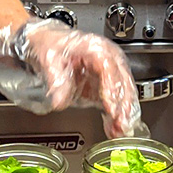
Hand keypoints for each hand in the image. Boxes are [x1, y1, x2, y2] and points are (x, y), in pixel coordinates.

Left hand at [0, 19, 143, 137]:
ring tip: (119, 131)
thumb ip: (56, 80)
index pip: (109, 69)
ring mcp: (109, 73)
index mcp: (95, 48)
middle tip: (122, 124)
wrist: (47, 42)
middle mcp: (108, 59)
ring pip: (124, 93)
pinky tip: (113, 128)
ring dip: (124, 113)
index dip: (112, 89)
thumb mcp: (49, 59)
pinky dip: (116, 116)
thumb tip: (60, 101)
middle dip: (124, 106)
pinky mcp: (104, 86)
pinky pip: (115, 101)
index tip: (112, 108)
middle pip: (123, 82)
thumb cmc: (52, 44)